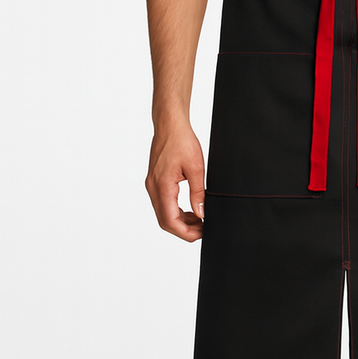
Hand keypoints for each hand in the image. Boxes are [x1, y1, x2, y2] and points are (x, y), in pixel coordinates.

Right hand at [145, 119, 204, 241]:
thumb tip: (201, 213)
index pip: (170, 221)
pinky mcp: (155, 181)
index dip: (186, 232)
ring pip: (163, 213)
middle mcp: (153, 188)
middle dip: (184, 229)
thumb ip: (198, 193)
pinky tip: (190, 209)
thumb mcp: (196, 167)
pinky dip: (176, 210)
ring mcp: (152, 185)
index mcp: (162, 186)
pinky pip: (163, 203)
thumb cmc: (182, 140)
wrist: (170, 124)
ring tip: (199, 220)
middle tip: (203, 229)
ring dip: (180, 221)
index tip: (202, 234)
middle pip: (165, 221)